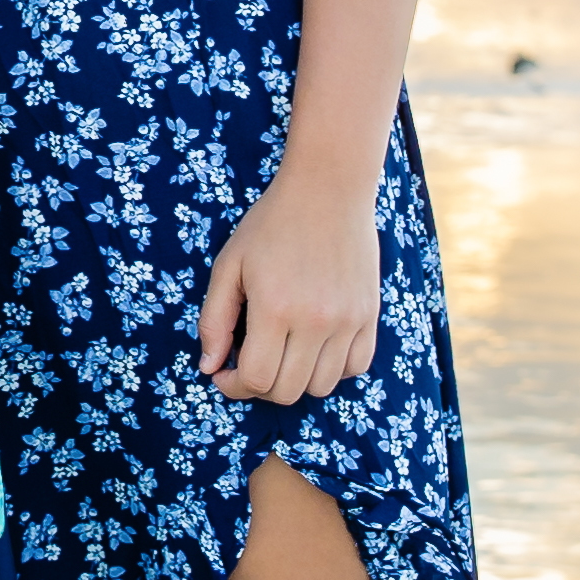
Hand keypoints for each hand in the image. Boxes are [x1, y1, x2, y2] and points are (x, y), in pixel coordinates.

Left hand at [199, 166, 380, 405]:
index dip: (234, 386)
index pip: (256, 379)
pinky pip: (356, 367)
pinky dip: (333, 368)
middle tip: (250, 362)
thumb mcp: (230, 265)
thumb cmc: (271, 224)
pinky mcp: (370, 314)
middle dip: (261, 387)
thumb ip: (214, 320)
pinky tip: (314, 346)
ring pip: (323, 386)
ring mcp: (348, 320)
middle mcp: (316, 321)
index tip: (224, 374)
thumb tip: (209, 368)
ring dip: (297, 380)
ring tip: (282, 352)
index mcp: (275, 309)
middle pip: (288, 391)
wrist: (328, 188)